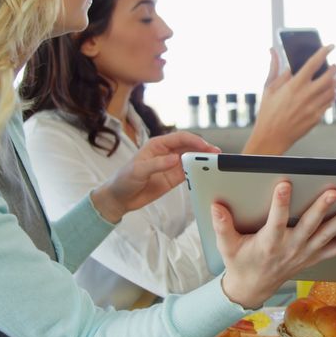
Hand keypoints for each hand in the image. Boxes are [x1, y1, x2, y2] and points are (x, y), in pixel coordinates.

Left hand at [91, 131, 219, 222]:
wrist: (120, 198)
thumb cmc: (123, 179)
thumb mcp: (138, 170)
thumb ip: (157, 164)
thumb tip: (175, 159)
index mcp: (157, 145)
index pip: (180, 138)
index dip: (194, 140)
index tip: (204, 146)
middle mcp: (167, 153)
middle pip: (189, 147)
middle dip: (203, 149)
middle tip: (216, 153)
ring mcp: (171, 166)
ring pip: (192, 159)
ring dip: (203, 160)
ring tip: (215, 163)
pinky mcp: (173, 178)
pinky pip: (189, 173)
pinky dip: (198, 172)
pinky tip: (206, 173)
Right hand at [214, 181, 335, 308]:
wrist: (251, 288)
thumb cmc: (239, 261)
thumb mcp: (226, 245)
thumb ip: (222, 225)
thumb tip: (216, 205)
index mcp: (269, 242)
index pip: (276, 220)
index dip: (281, 202)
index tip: (286, 183)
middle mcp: (290, 247)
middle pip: (309, 225)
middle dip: (322, 207)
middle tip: (334, 190)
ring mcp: (304, 253)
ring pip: (326, 235)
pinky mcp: (313, 257)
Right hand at [244, 46, 335, 154]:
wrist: (271, 137)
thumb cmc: (268, 112)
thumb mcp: (268, 88)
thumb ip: (274, 67)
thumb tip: (273, 51)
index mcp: (294, 85)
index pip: (313, 63)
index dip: (324, 52)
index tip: (331, 46)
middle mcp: (306, 95)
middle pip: (328, 77)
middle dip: (334, 69)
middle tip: (335, 65)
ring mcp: (313, 107)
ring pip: (332, 90)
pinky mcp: (316, 118)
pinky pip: (329, 103)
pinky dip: (332, 95)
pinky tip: (332, 92)